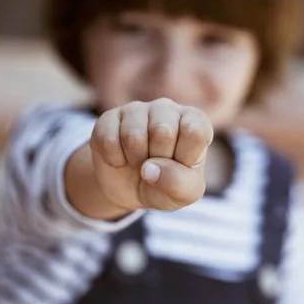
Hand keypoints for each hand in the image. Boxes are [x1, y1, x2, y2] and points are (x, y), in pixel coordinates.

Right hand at [89, 98, 213, 211]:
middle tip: (156, 165)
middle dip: (157, 160)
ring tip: (139, 162)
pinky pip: (108, 139)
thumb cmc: (166, 185)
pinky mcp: (109, 118)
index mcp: (195, 122)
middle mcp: (168, 109)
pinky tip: (120, 159)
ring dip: (134, 160)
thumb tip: (151, 169)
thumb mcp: (184, 194)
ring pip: (133, 135)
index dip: (184, 157)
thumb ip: (180, 183)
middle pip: (162, 131)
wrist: (130, 189)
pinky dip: (114, 159)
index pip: (194, 132)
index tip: (180, 165)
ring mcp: (137, 110)